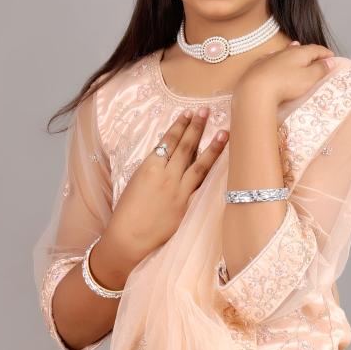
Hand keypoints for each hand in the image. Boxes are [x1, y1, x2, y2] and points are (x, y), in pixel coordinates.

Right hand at [96, 108, 228, 274]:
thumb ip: (153, 168)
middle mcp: (165, 176)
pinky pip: (200, 186)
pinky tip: (220, 163)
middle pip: (184, 147)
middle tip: (206, 111)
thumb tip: (168, 157)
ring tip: (223, 132)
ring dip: (211, 147)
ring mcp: (177, 191)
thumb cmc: (127, 212)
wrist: (128, 238)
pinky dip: (210, 173)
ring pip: (198, 164)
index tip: (188, 113)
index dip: (179, 126)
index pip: (168, 141)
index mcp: (149, 168)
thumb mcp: (135, 182)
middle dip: (196, 128)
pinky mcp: (185, 206)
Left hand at [233, 41, 335, 109]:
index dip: (325, 53)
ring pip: (284, 51)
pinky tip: (275, 59)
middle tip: (316, 55)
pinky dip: (278, 58)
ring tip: (297, 47)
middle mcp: (284, 52)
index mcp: (299, 53)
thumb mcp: (308, 78)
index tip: (332, 57)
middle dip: (310, 51)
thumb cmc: (285, 85)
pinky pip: (271, 58)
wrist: (255, 90)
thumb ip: (320, 69)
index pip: (316, 49)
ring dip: (293, 51)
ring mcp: (270, 58)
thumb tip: (330, 61)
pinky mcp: (258, 67)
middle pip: (300, 49)